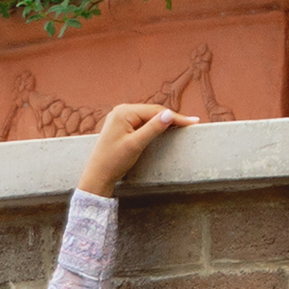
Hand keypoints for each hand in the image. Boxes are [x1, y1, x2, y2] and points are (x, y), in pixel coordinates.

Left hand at [78, 103, 199, 197]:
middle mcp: (121, 111)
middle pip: (152, 112)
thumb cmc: (113, 162)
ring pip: (147, 117)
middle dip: (170, 118)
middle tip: (190, 123)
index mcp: (124, 112)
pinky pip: (140, 123)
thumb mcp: (135, 145)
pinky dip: (152, 126)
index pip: (155, 111)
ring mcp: (119, 118)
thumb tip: (169, 114)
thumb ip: (152, 129)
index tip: (192, 122)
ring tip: (181, 125)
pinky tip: (163, 128)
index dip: (175, 117)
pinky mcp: (120, 127)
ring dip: (162, 121)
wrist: (96, 177)